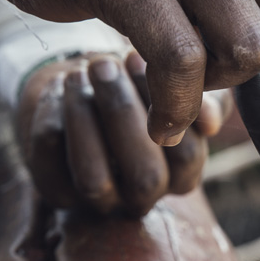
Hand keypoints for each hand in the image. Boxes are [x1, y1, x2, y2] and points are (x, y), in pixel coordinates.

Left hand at [15, 52, 231, 215]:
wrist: (84, 90)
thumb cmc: (139, 85)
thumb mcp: (176, 86)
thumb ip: (202, 99)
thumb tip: (209, 122)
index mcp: (181, 177)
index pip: (186, 158)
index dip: (168, 109)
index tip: (144, 58)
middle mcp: (143, 198)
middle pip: (144, 177)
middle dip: (123, 115)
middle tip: (104, 64)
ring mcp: (99, 202)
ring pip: (94, 179)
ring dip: (85, 120)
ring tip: (79, 72)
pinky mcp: (57, 192)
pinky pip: (50, 164)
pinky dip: (53, 119)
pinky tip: (60, 85)